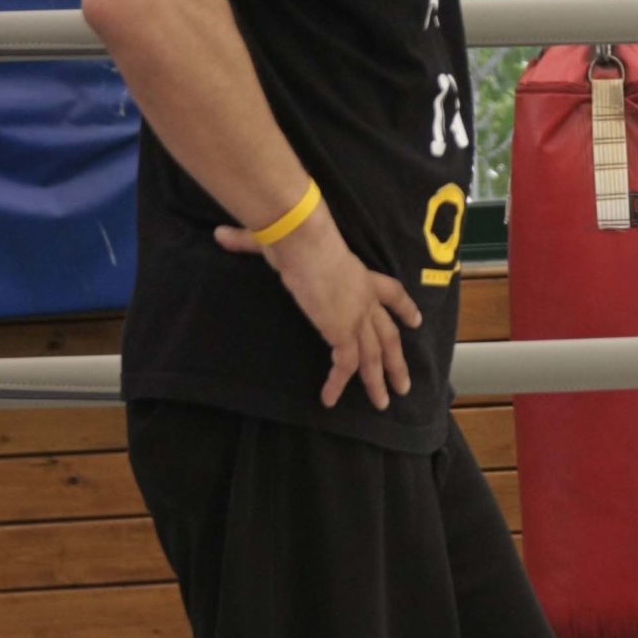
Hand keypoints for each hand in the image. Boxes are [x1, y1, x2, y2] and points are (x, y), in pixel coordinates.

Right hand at [217, 202, 423, 411]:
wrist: (305, 242)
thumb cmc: (297, 236)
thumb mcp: (284, 242)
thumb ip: (253, 241)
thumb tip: (221, 234)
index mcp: (361, 275)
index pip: (391, 293)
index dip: (404, 308)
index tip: (415, 320)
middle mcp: (366, 299)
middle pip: (389, 335)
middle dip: (397, 361)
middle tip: (403, 384)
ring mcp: (357, 317)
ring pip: (374, 356)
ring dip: (379, 380)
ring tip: (384, 402)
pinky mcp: (343, 331)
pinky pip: (345, 365)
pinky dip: (337, 383)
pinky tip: (329, 400)